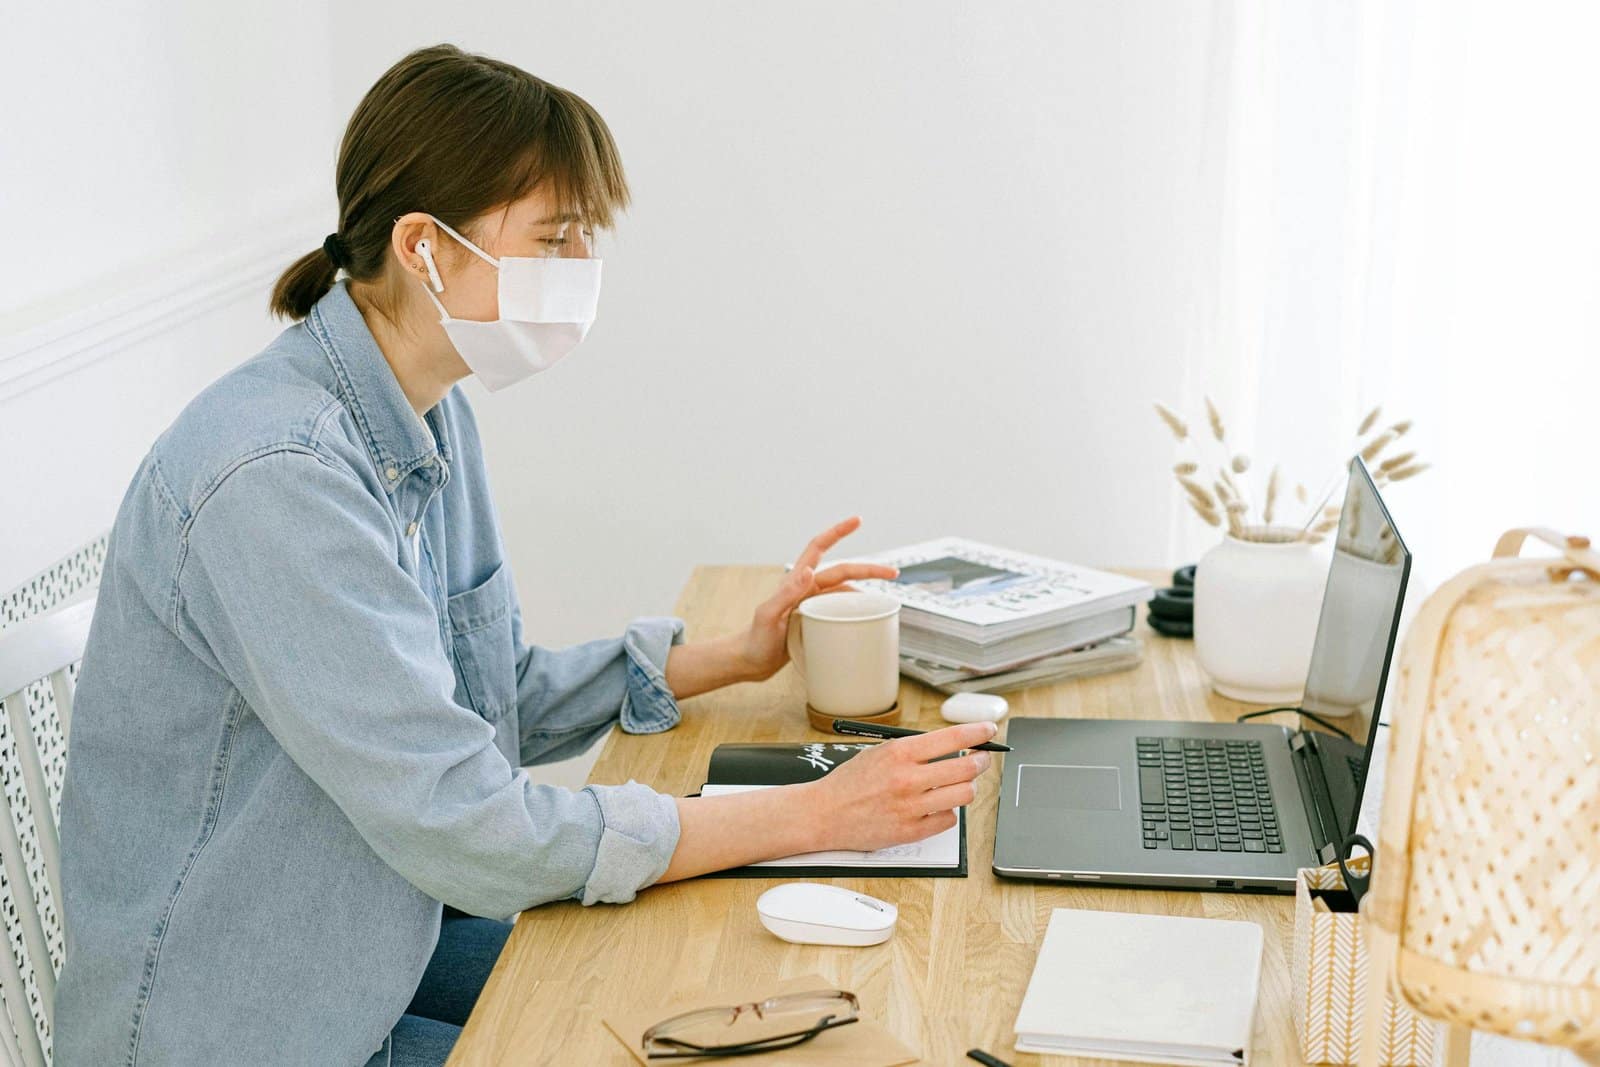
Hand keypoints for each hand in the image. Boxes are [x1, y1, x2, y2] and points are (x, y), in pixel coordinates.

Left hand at [735, 516, 899, 681]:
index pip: (819, 548)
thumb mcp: (768, 616)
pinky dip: (856, 611)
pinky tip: (866, 618)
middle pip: (843, 572)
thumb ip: (786, 594)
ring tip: (886, 600)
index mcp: (796, 582)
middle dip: (869, 569)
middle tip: (893, 572)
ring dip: (865, 591)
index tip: (857, 520)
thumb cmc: (755, 640)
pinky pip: (841, 610)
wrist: (750, 661)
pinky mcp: (817, 620)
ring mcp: (813, 604)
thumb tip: (809, 571)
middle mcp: (807, 589)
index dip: (838, 532)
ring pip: (845, 591)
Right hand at [800, 722, 998, 852]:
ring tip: (961, 784)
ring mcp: (911, 808)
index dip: (978, 732)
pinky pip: (948, 820)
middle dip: (981, 761)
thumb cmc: (850, 782)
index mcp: (900, 753)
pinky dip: (947, 812)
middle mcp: (908, 779)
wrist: (824, 813)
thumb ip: (914, 750)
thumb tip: (952, 746)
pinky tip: (937, 807)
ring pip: (963, 795)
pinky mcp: (911, 832)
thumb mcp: (880, 752)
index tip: (989, 730)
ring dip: (968, 788)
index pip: (953, 739)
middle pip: (966, 768)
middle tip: (982, 759)